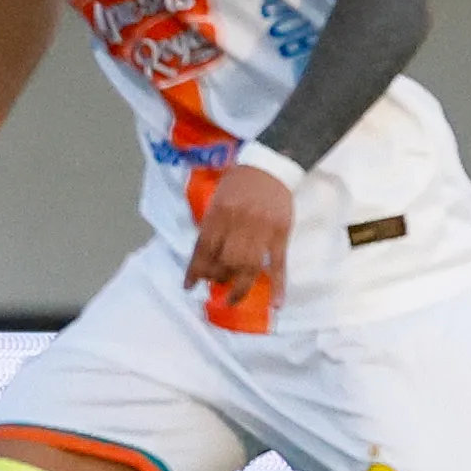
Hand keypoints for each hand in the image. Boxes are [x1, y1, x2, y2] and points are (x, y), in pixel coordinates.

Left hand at [183, 163, 292, 309]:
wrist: (271, 166)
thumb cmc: (240, 182)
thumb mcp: (218, 198)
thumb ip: (211, 224)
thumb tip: (203, 255)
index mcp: (220, 212)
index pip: (203, 248)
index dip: (195, 270)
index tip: (189, 286)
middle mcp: (239, 222)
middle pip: (225, 261)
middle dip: (217, 277)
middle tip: (215, 283)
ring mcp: (262, 230)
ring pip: (249, 267)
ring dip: (239, 288)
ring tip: (232, 299)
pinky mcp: (281, 234)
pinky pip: (279, 264)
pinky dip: (278, 286)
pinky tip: (275, 304)